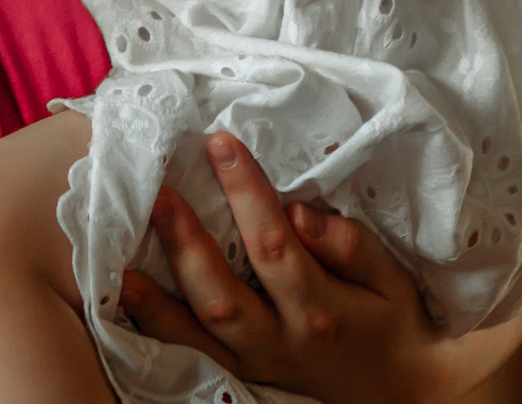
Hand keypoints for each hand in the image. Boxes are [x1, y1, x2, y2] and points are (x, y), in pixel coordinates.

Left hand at [120, 133, 521, 403]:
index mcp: (321, 311)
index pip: (275, 246)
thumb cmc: (394, 321)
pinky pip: (191, 354)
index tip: (221, 143)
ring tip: (117, 252)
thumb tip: (300, 212)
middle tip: (157, 189)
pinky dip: (156, 325)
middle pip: (224, 295)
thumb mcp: (392, 280)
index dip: (245, 194)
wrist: (403, 392)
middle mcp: (282, 340)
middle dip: (185, 241)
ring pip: (197, 333)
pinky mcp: (242, 374)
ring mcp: (256, 363)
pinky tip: (126, 294)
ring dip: (154, 294)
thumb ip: (350, 247)